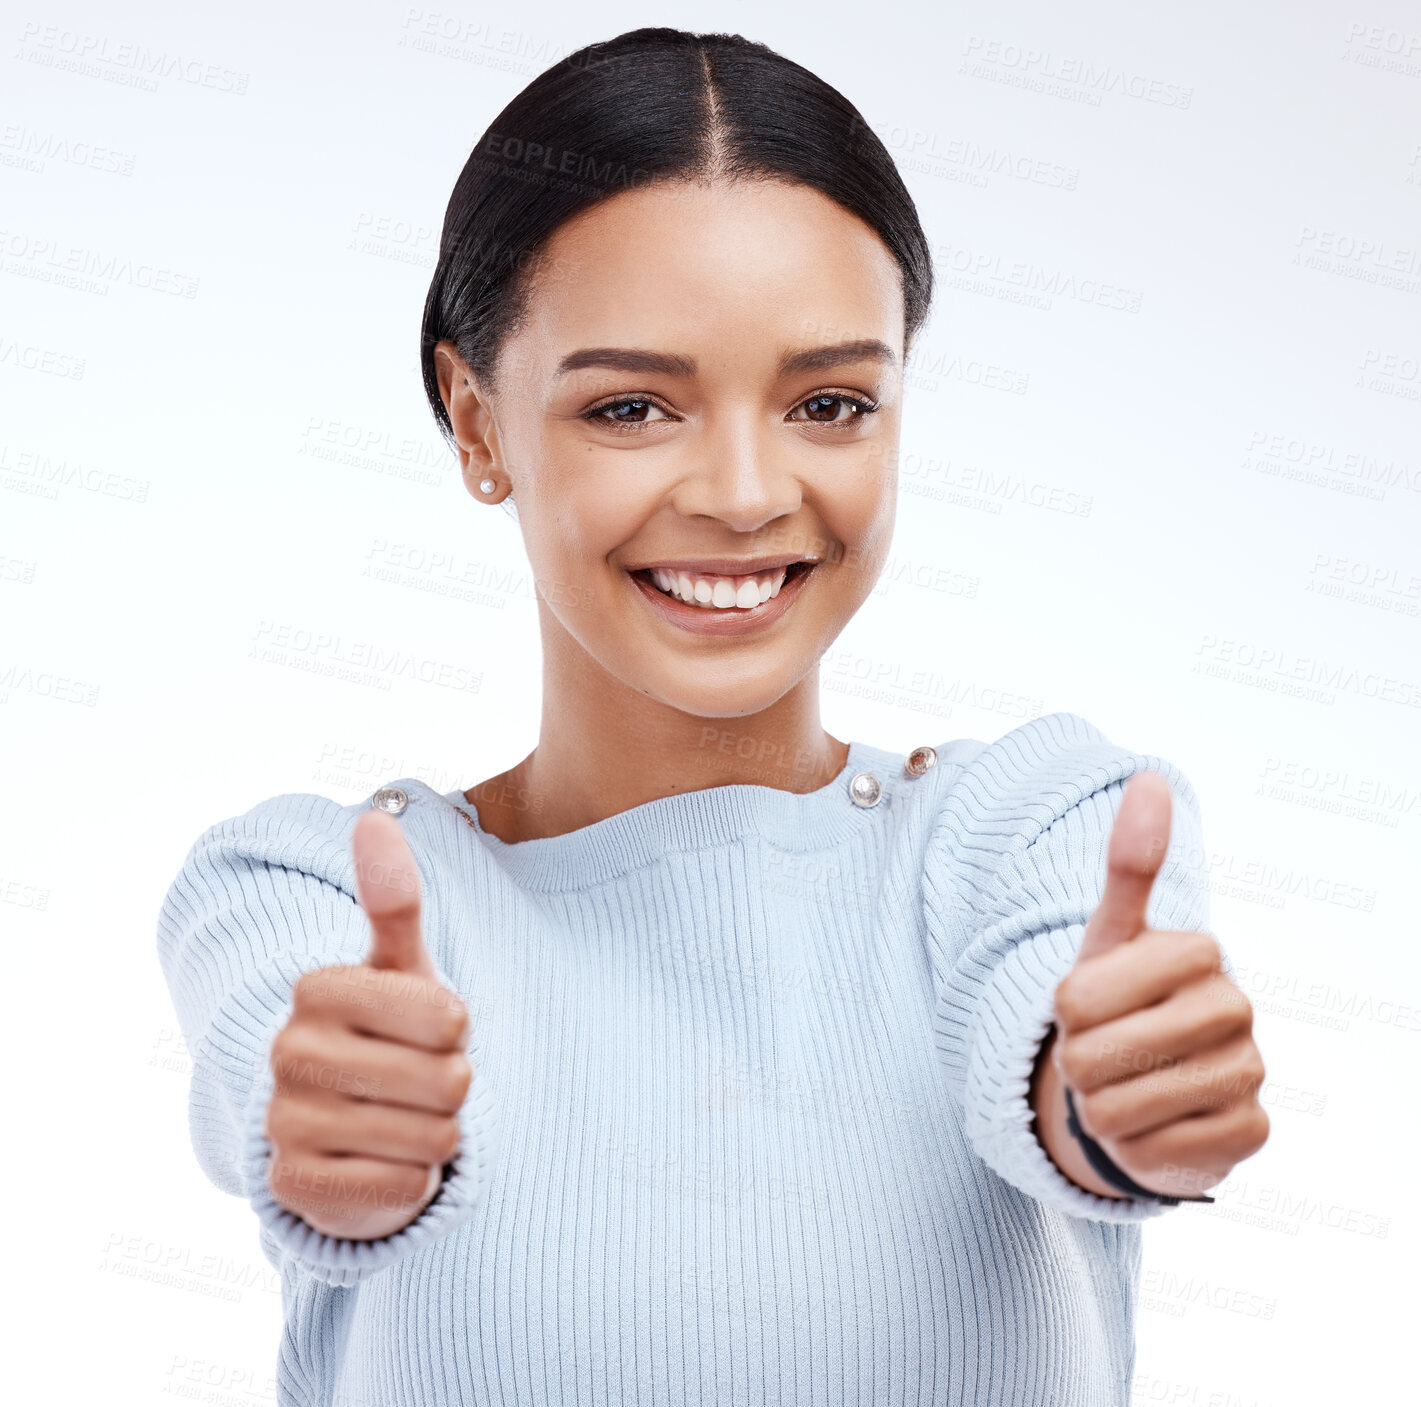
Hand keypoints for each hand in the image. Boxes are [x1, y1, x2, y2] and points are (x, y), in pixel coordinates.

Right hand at [263, 809, 473, 1239]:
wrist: (357, 1137)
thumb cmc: (394, 1037)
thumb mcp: (404, 970)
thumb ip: (393, 900)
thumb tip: (371, 818)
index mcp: (316, 989)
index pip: (448, 1017)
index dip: (458, 1031)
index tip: (430, 1031)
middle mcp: (288, 1052)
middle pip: (446, 1081)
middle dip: (452, 1088)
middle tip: (420, 1082)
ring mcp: (284, 1123)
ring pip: (429, 1137)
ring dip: (436, 1136)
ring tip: (406, 1121)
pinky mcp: (294, 1188)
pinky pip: (401, 1187)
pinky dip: (411, 1181)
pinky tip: (385, 1163)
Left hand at [1049, 771, 1269, 1200]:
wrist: (1146, 1085)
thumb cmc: (1118, 1001)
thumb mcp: (1108, 934)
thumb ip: (1127, 863)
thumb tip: (1150, 778)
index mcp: (1198, 952)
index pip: (1074, 997)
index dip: (1061, 1011)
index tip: (1085, 1006)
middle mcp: (1236, 1009)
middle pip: (1093, 1055)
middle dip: (1078, 1063)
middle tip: (1102, 1053)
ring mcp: (1249, 1074)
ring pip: (1118, 1109)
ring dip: (1100, 1108)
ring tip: (1121, 1088)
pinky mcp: (1250, 1135)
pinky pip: (1153, 1150)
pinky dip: (1135, 1146)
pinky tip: (1155, 1125)